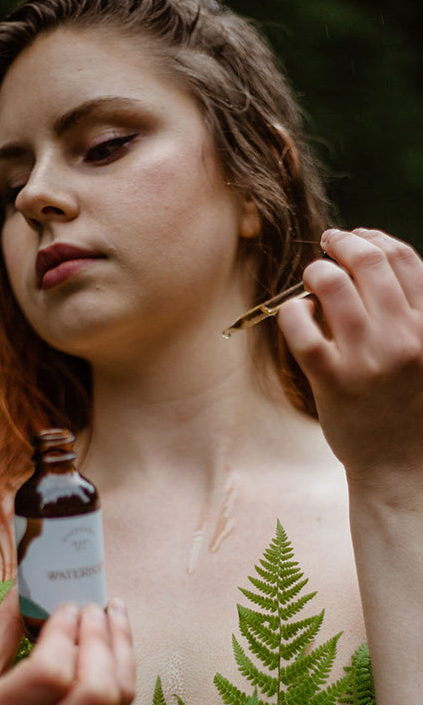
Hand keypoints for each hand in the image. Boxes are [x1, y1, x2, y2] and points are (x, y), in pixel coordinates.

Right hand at [0, 590, 134, 704]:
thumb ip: (1, 636)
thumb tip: (27, 588)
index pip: (51, 672)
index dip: (66, 631)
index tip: (65, 606)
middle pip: (97, 690)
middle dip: (103, 637)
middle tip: (94, 607)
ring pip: (118, 702)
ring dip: (122, 651)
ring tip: (112, 618)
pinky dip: (118, 676)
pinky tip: (109, 652)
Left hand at [278, 227, 422, 489]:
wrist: (401, 467)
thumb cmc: (413, 409)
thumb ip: (411, 315)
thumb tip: (373, 260)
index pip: (404, 260)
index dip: (377, 238)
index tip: (359, 237)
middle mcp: (404, 337)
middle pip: (369, 261)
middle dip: (343, 243)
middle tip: (328, 243)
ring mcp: (367, 358)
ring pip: (332, 286)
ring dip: (316, 272)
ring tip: (312, 278)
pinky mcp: (332, 381)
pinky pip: (302, 328)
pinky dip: (292, 311)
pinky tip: (297, 313)